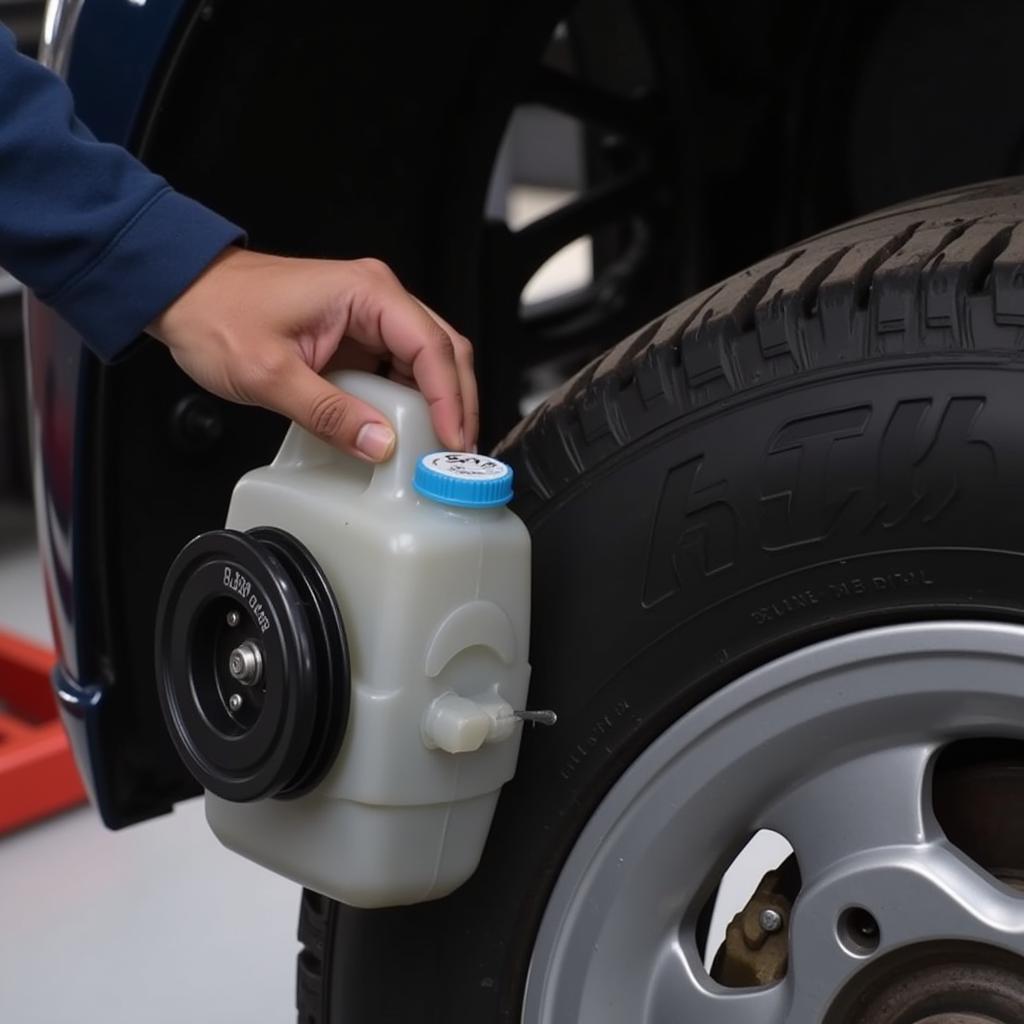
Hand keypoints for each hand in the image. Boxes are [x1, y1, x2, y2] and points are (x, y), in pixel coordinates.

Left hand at [148, 247, 477, 460]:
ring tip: (439, 449)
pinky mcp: (357, 335)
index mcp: (366, 293)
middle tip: (457, 454)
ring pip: (428, 361)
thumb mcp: (269, 373)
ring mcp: (369, 316)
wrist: (182, 293)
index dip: (451, 399)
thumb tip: (380, 445)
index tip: (453, 442)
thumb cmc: (217, 313)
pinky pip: (399, 369)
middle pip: (444, 351)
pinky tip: (409, 432)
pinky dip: (412, 401)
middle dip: (458, 403)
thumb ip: (328, 413)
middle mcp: (376, 298)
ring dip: (439, 404)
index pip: (432, 348)